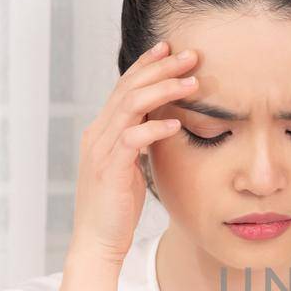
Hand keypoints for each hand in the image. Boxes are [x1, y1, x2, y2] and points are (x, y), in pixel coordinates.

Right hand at [68, 40, 199, 265]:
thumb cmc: (118, 207)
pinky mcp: (109, 170)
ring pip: (130, 106)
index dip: (146, 64)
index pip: (124, 86)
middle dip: (161, 68)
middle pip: (129, 87)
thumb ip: (140, 141)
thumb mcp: (131, 166)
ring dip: (164, 90)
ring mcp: (100, 150)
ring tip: (193, 83)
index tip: (170, 48)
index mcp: (102, 130)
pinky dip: (154, 127)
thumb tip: (162, 121)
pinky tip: (176, 123)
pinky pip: (132, 139)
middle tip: (191, 55)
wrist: (98, 242)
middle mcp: (97, 133)